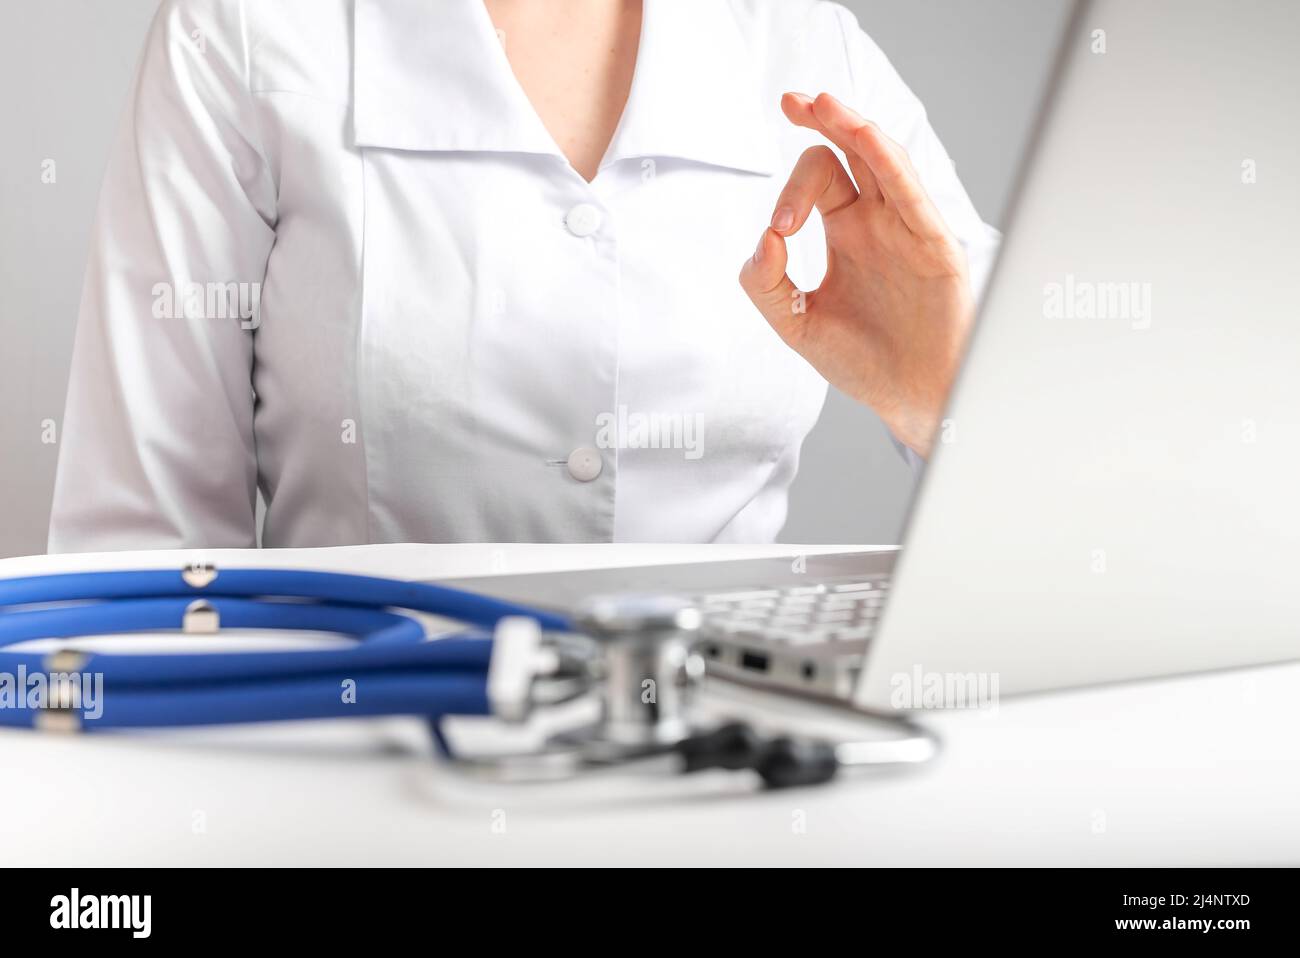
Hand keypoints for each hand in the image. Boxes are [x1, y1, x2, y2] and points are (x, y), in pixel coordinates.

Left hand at [739, 92, 974, 458]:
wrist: (911, 396)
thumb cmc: (863, 361)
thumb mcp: (798, 324)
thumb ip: (768, 286)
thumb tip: (762, 240)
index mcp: (846, 232)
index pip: (818, 179)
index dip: (790, 193)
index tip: (779, 231)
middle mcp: (877, 220)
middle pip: (848, 151)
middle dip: (819, 123)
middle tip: (789, 103)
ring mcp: (906, 227)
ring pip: (881, 157)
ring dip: (850, 125)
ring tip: (820, 102)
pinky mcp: (933, 242)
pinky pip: (909, 190)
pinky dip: (885, 158)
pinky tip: (862, 134)